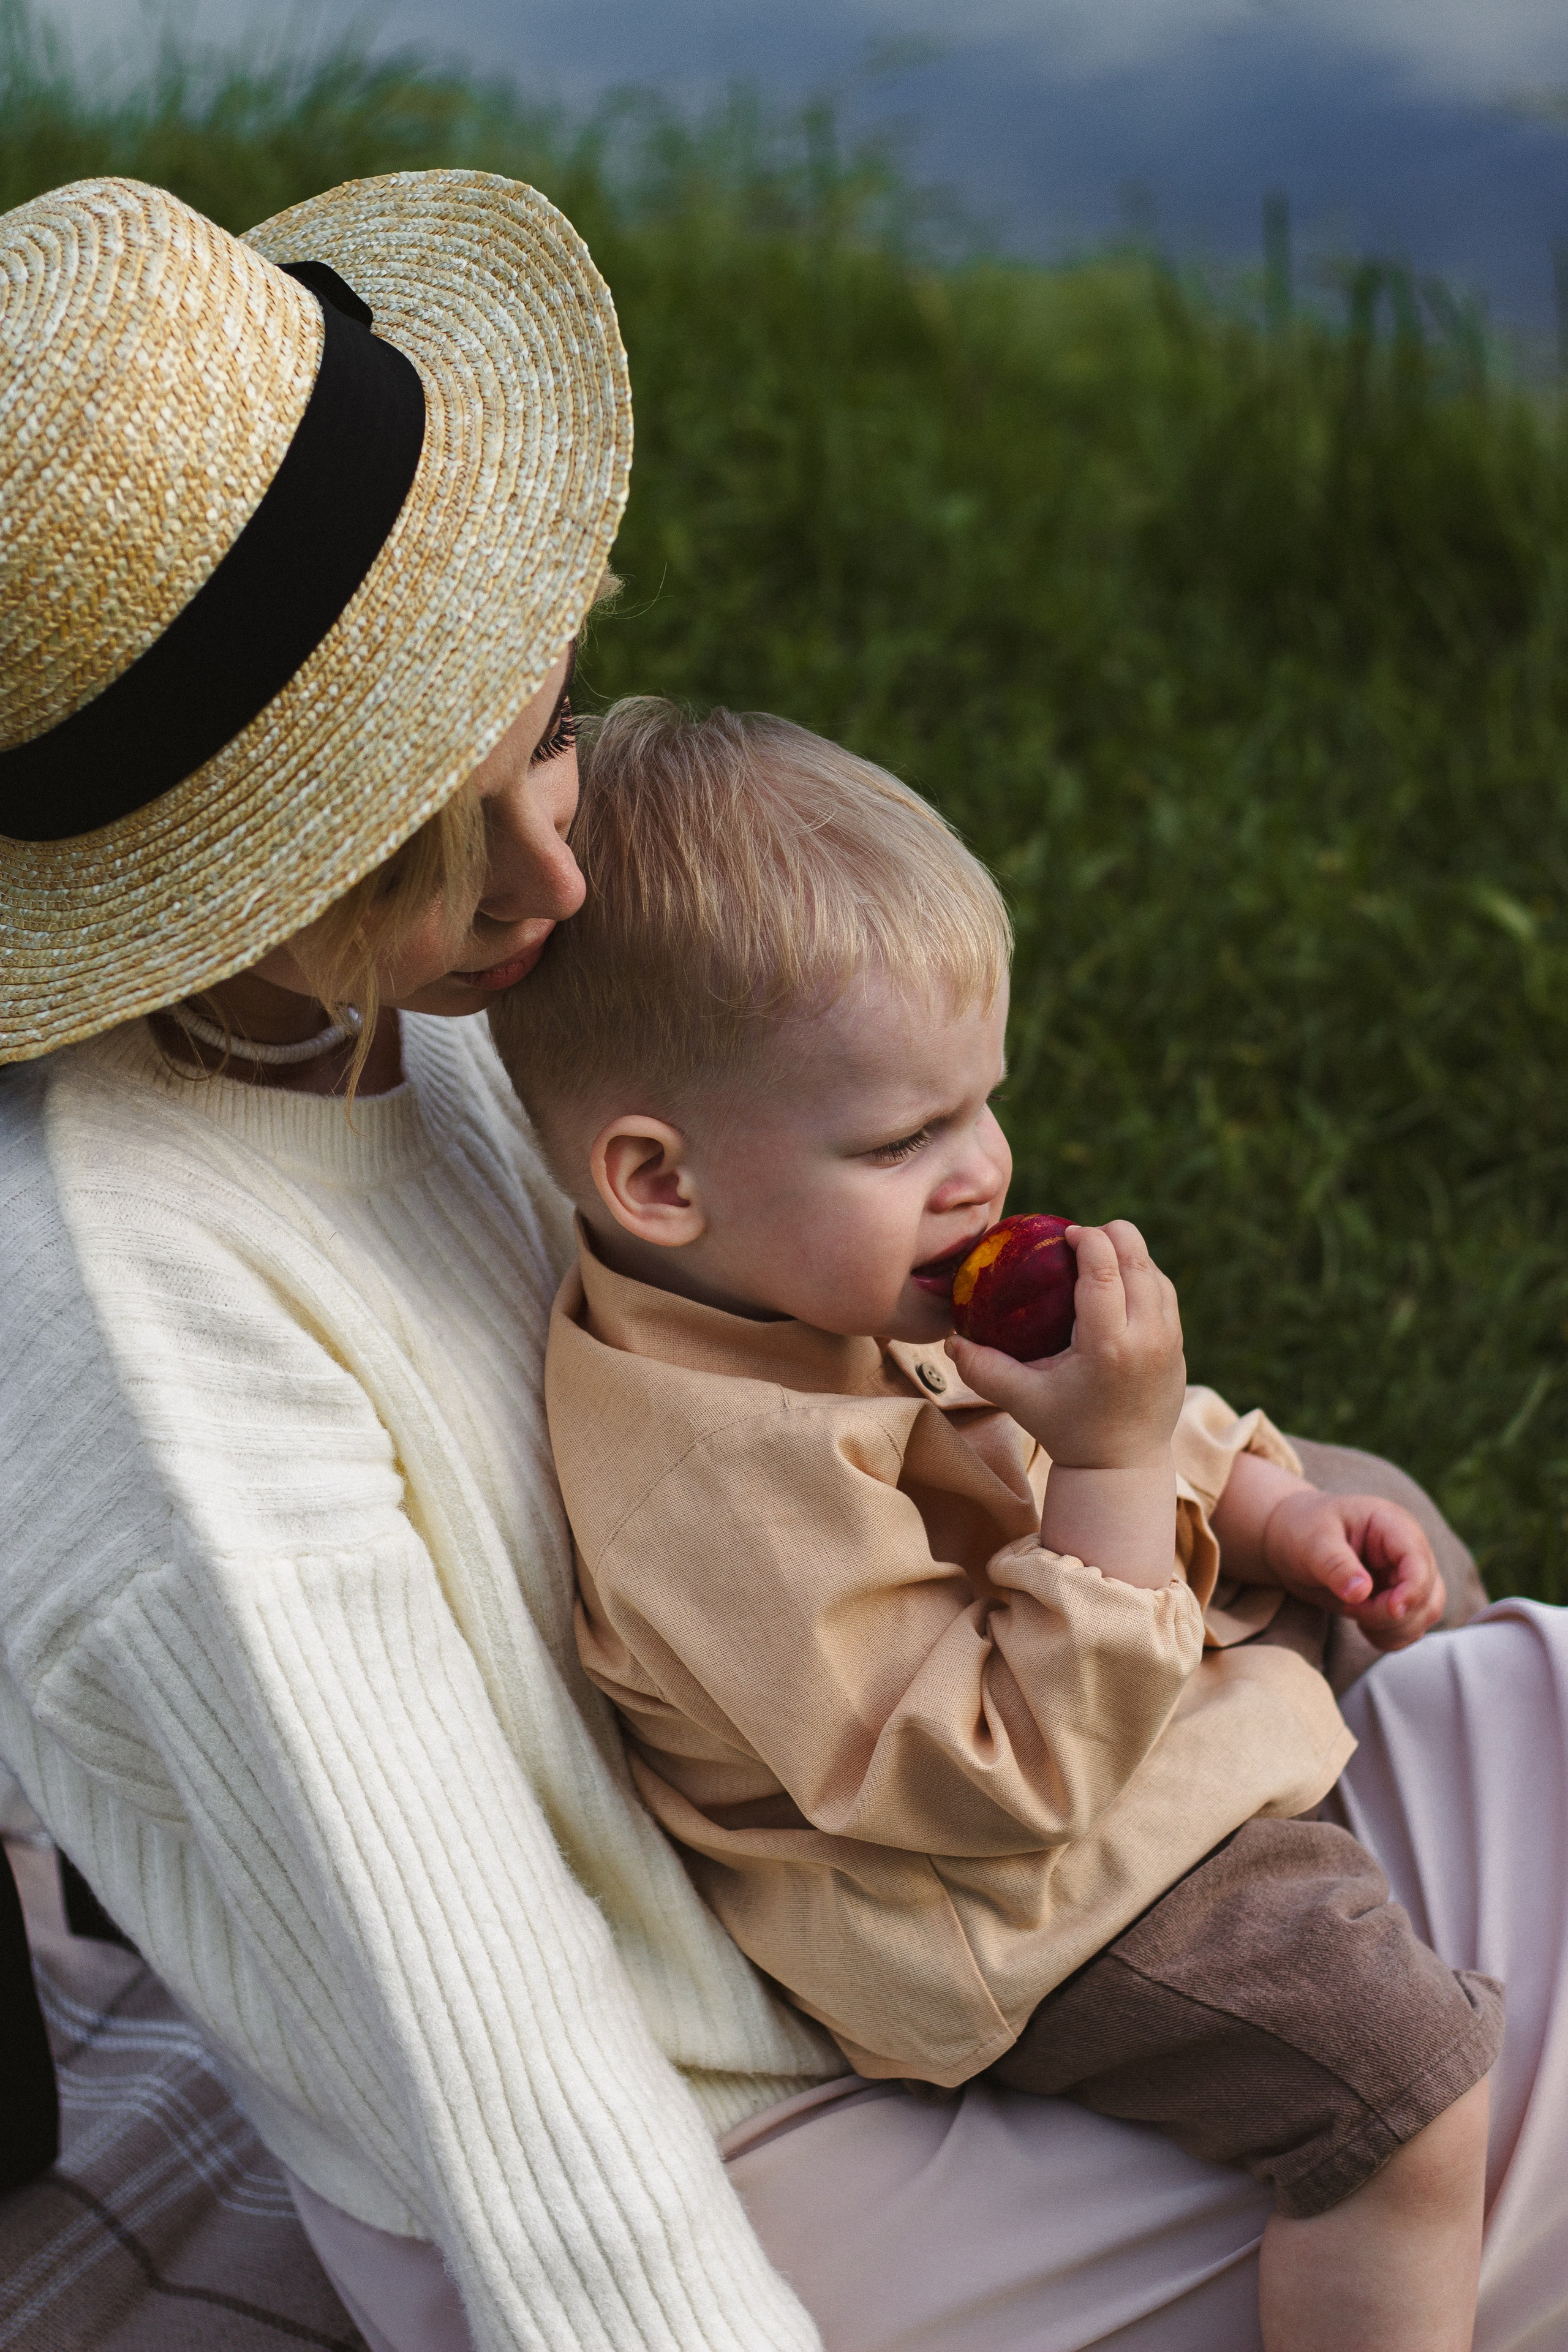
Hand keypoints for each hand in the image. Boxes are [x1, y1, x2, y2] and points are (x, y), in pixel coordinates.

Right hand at [947, 1220, 1185, 1468]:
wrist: (1123, 1468)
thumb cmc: (1069, 1431)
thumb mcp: (1022, 1401)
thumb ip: (983, 1370)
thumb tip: (949, 1341)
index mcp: (1109, 1345)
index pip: (1105, 1270)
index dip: (1088, 1239)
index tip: (1065, 1234)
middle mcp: (1148, 1337)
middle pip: (1138, 1260)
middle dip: (1112, 1235)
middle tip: (1081, 1237)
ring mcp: (1170, 1342)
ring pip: (1157, 1275)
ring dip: (1130, 1256)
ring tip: (1098, 1258)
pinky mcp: (1179, 1348)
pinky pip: (1166, 1296)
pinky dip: (1144, 1278)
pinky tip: (1118, 1283)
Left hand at [1260, 1488, 1445, 1651]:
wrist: (1292, 1541)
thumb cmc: (1303, 1531)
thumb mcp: (1312, 1541)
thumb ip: (1336, 1564)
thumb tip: (1361, 1592)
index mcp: (1392, 1526)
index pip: (1419, 1562)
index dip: (1412, 1591)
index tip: (1391, 1611)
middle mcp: (1408, 1551)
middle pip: (1427, 1594)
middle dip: (1391, 1614)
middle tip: (1349, 1607)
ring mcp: (1406, 1577)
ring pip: (1425, 1615)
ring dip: (1392, 1628)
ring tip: (1352, 1612)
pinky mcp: (1399, 1598)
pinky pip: (1412, 1628)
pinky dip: (1391, 1636)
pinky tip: (1363, 1626)